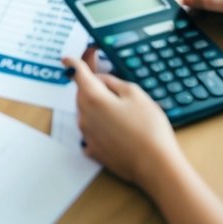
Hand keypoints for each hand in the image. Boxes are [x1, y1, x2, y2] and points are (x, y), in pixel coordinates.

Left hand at [65, 52, 180, 192]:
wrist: (155, 165)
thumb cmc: (148, 128)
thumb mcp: (134, 94)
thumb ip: (113, 83)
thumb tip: (100, 81)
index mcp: (93, 98)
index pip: (79, 74)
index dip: (74, 63)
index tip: (67, 58)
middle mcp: (84, 116)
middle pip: (82, 94)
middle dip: (91, 87)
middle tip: (110, 86)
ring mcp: (87, 136)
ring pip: (86, 112)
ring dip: (97, 107)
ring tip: (122, 112)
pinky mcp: (94, 151)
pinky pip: (92, 131)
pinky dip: (99, 126)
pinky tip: (117, 130)